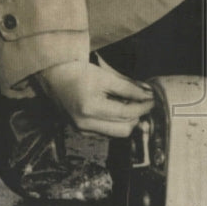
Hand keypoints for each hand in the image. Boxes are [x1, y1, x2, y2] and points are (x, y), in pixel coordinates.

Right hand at [36, 56, 154, 138]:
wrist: (53, 76)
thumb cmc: (78, 72)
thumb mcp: (105, 76)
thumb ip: (128, 87)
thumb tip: (148, 95)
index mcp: (90, 108)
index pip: (126, 113)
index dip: (143, 107)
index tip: (153, 100)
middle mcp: (84, 124)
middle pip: (123, 130)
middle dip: (137, 117)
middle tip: (144, 103)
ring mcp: (81, 130)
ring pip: (116, 133)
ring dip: (128, 121)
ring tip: (131, 104)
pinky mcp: (81, 131)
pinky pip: (106, 132)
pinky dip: (116, 122)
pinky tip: (118, 109)